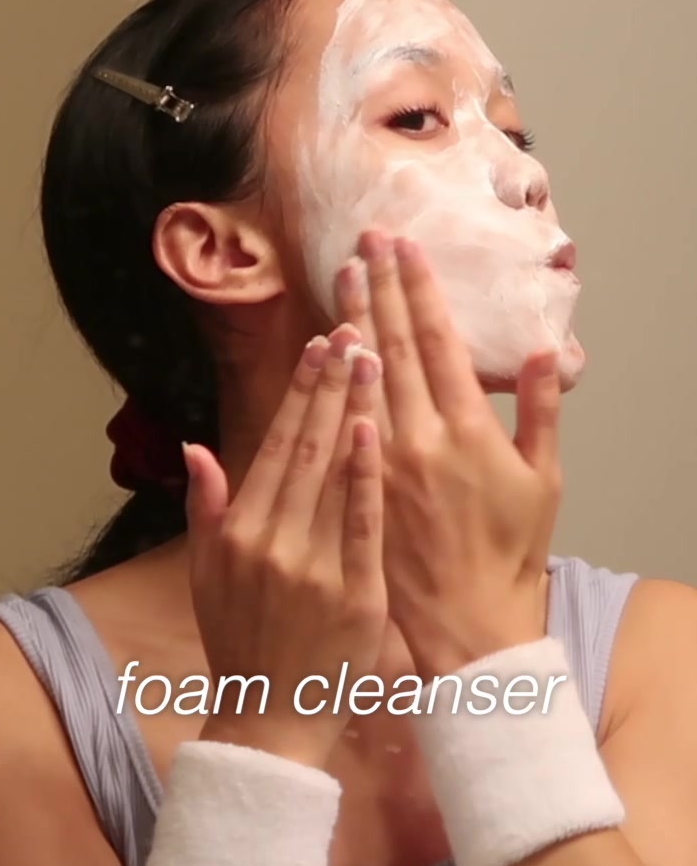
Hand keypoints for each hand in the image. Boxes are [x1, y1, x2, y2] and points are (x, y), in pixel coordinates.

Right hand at [184, 324, 387, 769]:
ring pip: (335, 475)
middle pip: (306, 448)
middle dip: (330, 384)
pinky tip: (376, 430)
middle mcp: (272, 541)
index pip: (274, 446)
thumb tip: (196, 448)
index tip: (318, 346)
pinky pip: (362, 525)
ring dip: (353, 411)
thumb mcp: (206, 577)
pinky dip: (367, 477)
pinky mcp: (354, 594)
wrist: (271, 720)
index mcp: (240, 532)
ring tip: (372, 356)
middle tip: (352, 328)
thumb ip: (205, 508)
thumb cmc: (241, 645)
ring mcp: (313, 567)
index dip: (298, 394)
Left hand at [336, 230, 562, 675]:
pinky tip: (323, 351)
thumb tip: (539, 354)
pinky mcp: (358, 488)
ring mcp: (382, 463)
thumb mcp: (543, 483)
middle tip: (364, 241)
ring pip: (361, 378)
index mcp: (468, 431)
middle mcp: (420, 438)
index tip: (405, 248)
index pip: (438, 343)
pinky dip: (332, 385)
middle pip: (394, 348)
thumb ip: (538, 415)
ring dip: (351, 322)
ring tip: (341, 276)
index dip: (419, 290)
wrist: (466, 624)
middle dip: (379, 289)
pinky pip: (338, 428)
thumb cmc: (509, 555)